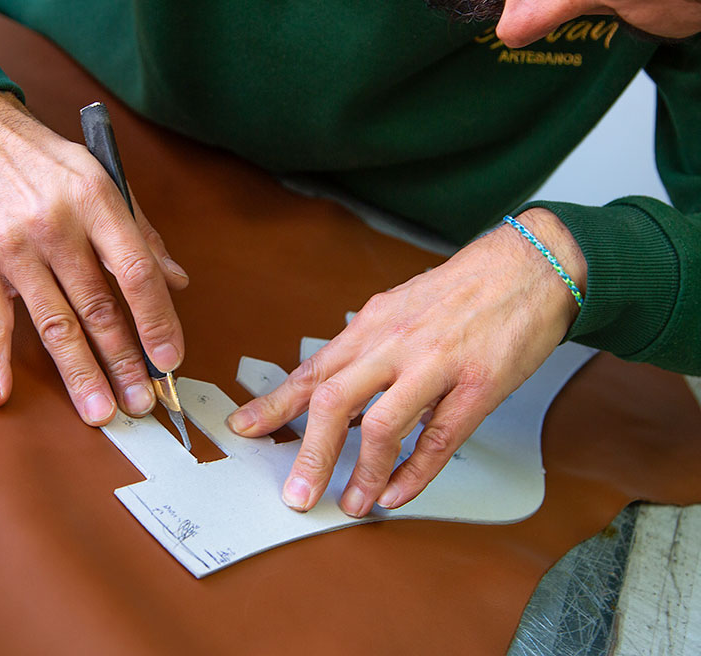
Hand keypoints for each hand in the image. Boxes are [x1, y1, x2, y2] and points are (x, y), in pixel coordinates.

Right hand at [0, 92, 187, 423]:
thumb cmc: (46, 158)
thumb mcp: (104, 178)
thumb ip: (142, 232)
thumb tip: (177, 279)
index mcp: (98, 203)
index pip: (137, 272)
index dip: (157, 319)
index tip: (169, 358)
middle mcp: (58, 227)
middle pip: (98, 308)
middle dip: (123, 361)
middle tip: (141, 402)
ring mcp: (15, 247)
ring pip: (53, 322)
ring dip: (79, 372)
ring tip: (99, 411)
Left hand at [228, 208, 585, 515]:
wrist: (527, 267)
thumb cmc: (460, 289)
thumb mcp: (399, 306)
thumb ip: (366, 346)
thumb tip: (334, 383)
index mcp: (373, 324)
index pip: (312, 370)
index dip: (274, 404)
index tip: (244, 428)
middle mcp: (395, 343)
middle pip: (334, 401)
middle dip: (309, 453)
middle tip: (295, 493)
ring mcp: (436, 364)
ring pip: (382, 426)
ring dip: (362, 473)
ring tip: (352, 504)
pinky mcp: (477, 386)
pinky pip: (438, 440)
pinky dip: (414, 473)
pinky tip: (398, 493)